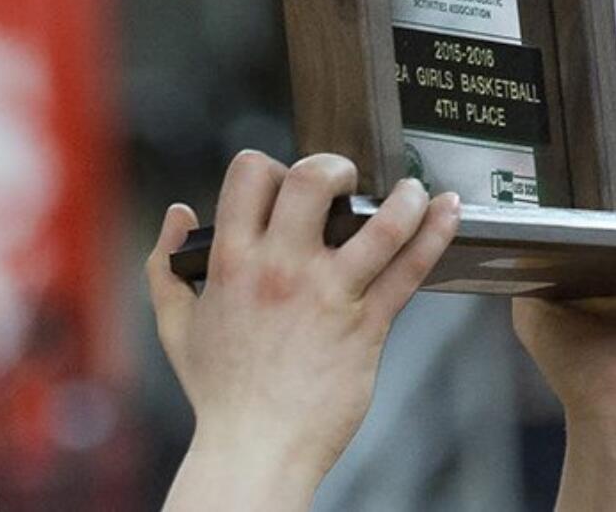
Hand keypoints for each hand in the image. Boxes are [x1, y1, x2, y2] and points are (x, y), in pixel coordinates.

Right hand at [146, 151, 459, 511]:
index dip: (271, 166)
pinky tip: (448, 210)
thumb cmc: (220, 393)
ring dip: (403, 196)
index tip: (286, 184)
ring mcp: (329, 294)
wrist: (255, 450)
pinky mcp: (367, 325)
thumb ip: (167, 265)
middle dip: (334, 165)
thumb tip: (178, 215)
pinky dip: (435, 233)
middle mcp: (282, 268)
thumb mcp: (176, 325)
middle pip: (313, 179)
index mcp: (233, 261)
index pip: (251, 174)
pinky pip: (409, 270)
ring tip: (411, 189)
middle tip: (345, 181)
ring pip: (379, 223)